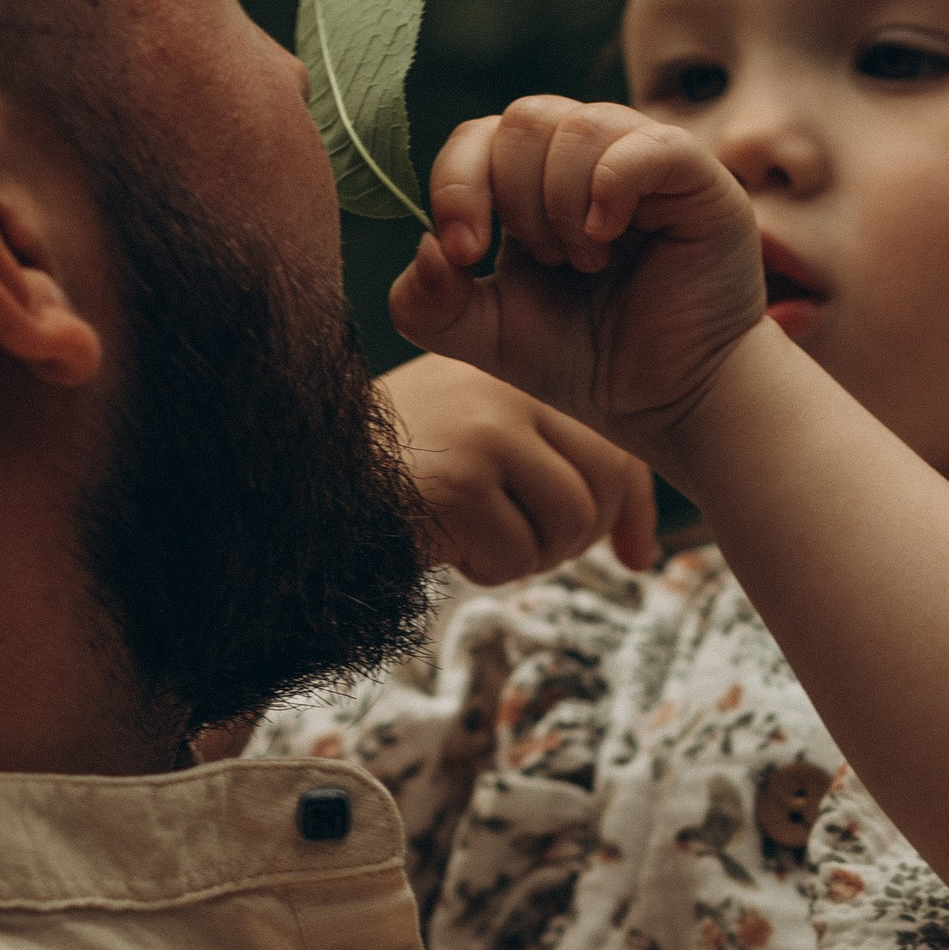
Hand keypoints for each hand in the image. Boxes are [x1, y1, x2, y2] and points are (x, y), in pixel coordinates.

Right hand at [383, 353, 659, 582]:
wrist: (302, 487)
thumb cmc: (400, 484)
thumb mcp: (489, 462)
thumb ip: (562, 482)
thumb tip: (646, 558)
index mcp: (516, 379)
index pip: (613, 450)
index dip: (632, 511)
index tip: (637, 557)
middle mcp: (507, 392)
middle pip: (599, 493)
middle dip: (571, 544)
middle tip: (513, 547)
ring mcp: (485, 431)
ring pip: (567, 526)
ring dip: (524, 559)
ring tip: (469, 539)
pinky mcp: (462, 480)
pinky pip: (518, 554)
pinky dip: (484, 570)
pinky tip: (442, 546)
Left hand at [388, 95, 765, 479]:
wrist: (672, 405)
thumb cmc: (590, 365)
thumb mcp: (489, 339)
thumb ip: (432, 305)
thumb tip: (424, 248)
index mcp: (534, 184)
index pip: (479, 138)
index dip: (458, 184)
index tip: (467, 251)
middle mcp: (589, 159)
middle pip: (525, 119)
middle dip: (519, 199)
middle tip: (552, 263)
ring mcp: (644, 162)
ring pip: (579, 124)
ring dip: (564, 202)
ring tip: (589, 263)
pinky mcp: (697, 178)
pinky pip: (644, 144)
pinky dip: (611, 185)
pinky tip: (609, 235)